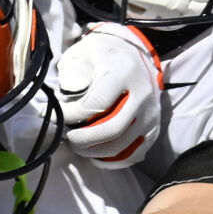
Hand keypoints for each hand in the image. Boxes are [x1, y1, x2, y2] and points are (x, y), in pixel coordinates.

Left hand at [54, 22, 161, 166]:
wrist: (132, 52)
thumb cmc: (103, 54)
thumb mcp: (84, 52)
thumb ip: (74, 72)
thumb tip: (69, 97)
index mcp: (124, 72)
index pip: (96, 103)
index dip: (72, 115)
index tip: (58, 115)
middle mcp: (143, 94)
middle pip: (112, 129)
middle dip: (83, 139)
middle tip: (67, 137)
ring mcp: (151, 114)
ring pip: (122, 145)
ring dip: (94, 151)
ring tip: (77, 145)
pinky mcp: (154, 128)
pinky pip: (133, 154)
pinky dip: (112, 160)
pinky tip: (94, 155)